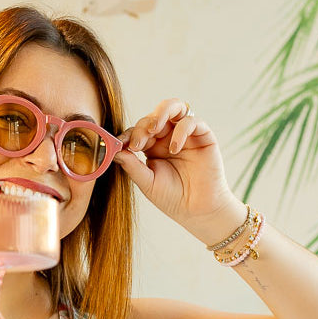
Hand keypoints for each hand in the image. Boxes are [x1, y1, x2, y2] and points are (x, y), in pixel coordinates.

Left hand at [113, 99, 243, 239]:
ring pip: (173, 107)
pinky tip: (174, 149)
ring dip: (161, 113)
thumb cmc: (172, 198)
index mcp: (153, 147)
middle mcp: (168, 137)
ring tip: (153, 129)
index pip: (138, 131)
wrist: (197, 211)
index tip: (119, 144)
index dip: (129, 134)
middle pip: (153, 117)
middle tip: (137, 143)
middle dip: (142, 127)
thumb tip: (114, 151)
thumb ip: (132, 166)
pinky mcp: (203, 135)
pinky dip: (181, 130)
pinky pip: (191, 121)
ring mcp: (185, 134)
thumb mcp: (147, 183)